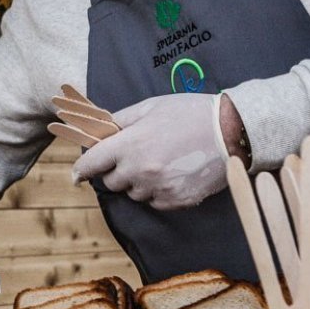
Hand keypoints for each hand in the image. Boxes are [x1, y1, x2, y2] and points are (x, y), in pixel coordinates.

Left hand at [73, 93, 227, 209]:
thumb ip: (120, 121)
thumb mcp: (150, 107)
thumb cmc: (190, 113)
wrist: (232, 131)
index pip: (91, 164)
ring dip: (139, 182)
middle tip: (134, 157)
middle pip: (111, 182)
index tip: (77, 174)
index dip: (81, 169)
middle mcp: (140, 170)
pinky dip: (158, 192)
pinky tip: (174, 173)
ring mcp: (159, 188)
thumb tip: (98, 131)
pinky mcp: (176, 201)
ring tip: (161, 162)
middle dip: (116, 171)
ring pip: (134, 194)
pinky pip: (155, 202)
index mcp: (130, 144)